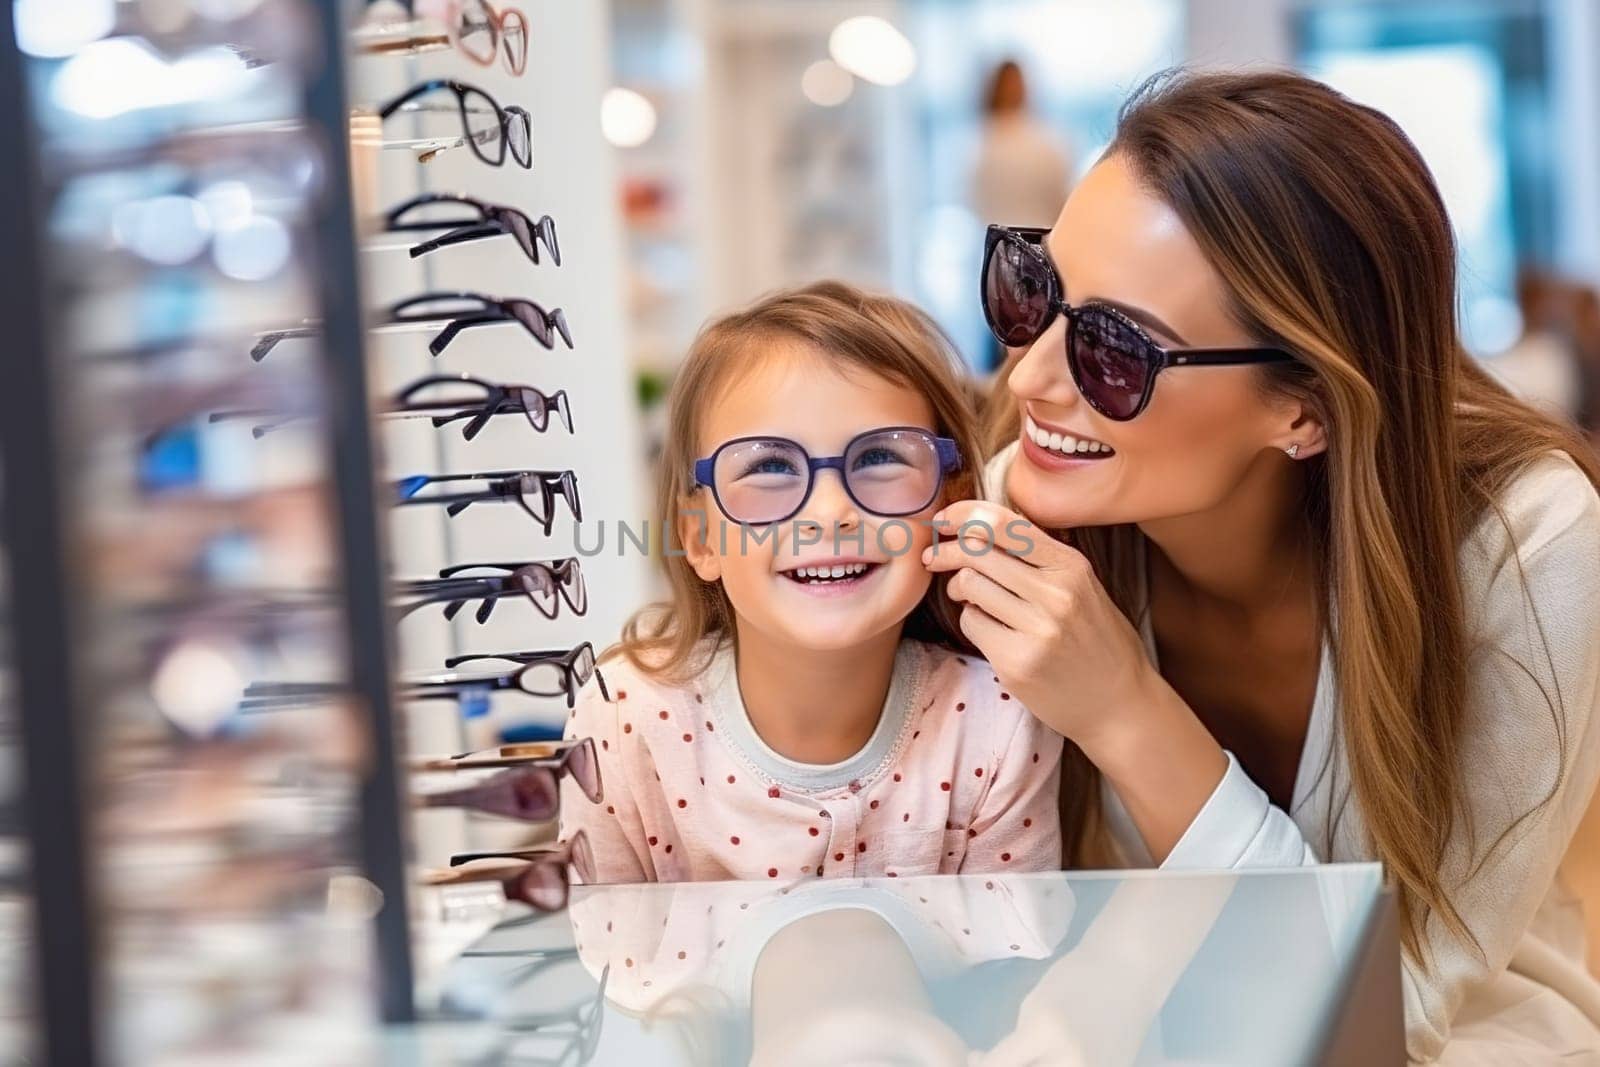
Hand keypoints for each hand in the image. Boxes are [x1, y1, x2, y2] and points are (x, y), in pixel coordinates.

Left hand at [921, 501, 1156, 759]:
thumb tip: (979, 528)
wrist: (1119, 704)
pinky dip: (971, 622)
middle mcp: (1056, 593)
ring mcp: (1037, 629)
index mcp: (1072, 566)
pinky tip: (989, 629)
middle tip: (935, 559)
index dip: (964, 515)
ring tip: (969, 598)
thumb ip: (1040, 559)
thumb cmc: (1097, 641)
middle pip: (977, 552)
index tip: (944, 521)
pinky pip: (971, 623)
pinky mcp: (1016, 662)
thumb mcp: (1083, 587)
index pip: (1005, 525)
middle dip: (946, 552)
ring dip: (959, 589)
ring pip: (969, 585)